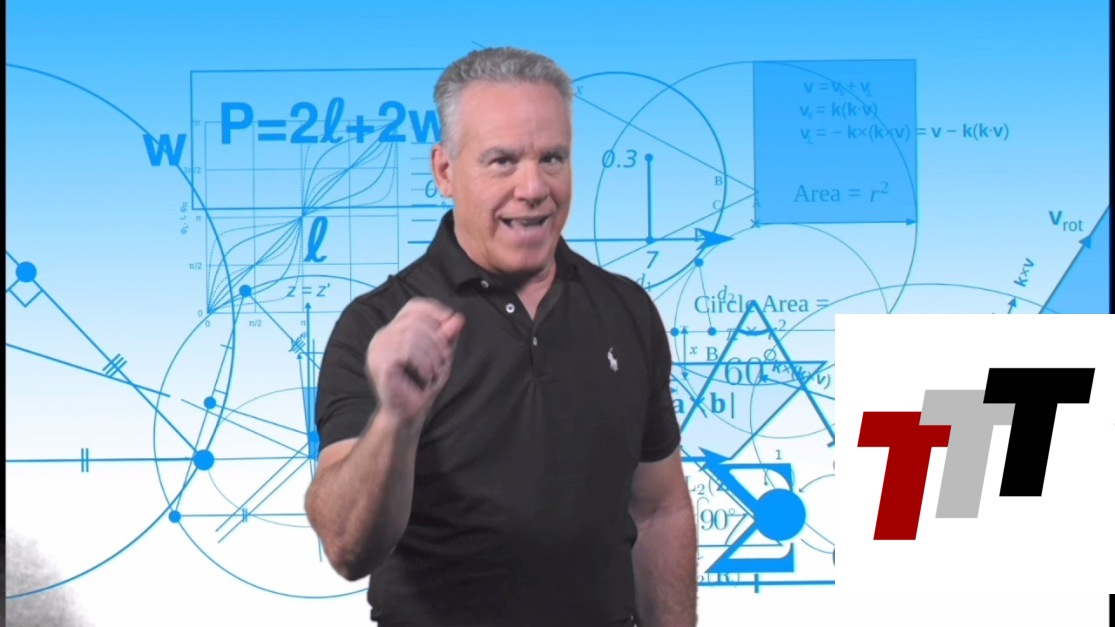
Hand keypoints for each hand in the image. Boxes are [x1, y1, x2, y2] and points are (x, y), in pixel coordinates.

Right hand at [365, 298, 464, 425]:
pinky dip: (423, 364)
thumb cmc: (421, 386)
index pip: (413, 306)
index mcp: (393, 331)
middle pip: (417, 321)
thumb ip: (447, 337)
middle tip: (444, 362)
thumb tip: (458, 318)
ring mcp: (378, 349)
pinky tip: (425, 377)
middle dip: (438, 340)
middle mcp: (382, 336)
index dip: (434, 310)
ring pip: (413, 335)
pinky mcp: (379, 363)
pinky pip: (407, 351)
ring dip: (432, 355)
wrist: (405, 415)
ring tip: (434, 372)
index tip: (451, 323)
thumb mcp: (440, 357)